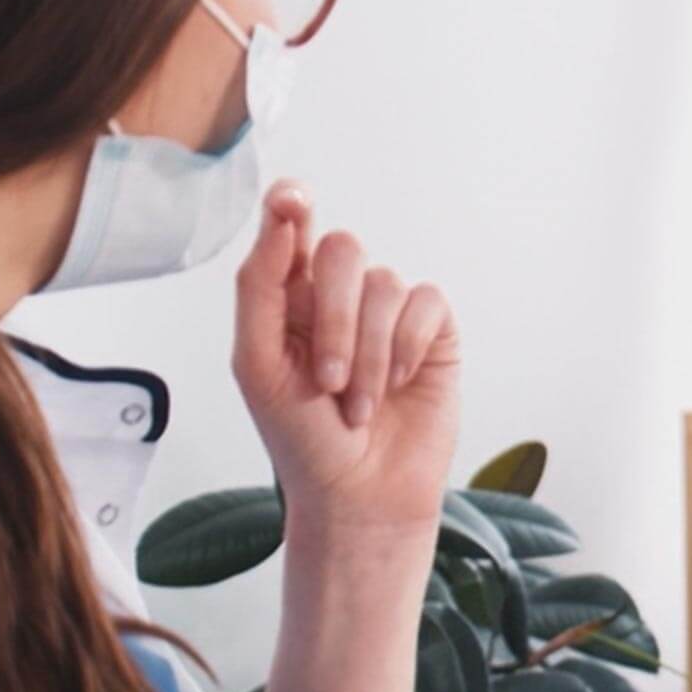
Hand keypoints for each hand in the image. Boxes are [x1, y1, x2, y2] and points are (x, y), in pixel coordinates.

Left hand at [233, 182, 459, 533]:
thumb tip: (283, 219)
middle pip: (343, 251)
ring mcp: (389, 312)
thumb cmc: (300, 438)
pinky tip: (400, 384)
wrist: (359, 493)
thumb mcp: (256, 364)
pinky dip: (408, 348)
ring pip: (384, 285)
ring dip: (369, 353)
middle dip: (333, 317)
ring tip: (359, 404)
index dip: (292, 202)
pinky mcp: (434, 332)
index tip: (293, 199)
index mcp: (289, 296)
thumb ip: (260, 286)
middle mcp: (339, 295)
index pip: (291, 225)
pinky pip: (426, 305)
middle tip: (328, 381)